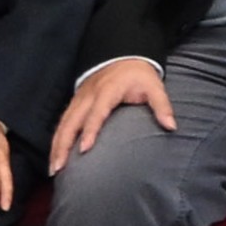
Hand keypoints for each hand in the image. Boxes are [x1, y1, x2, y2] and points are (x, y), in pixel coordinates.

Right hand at [49, 56, 172, 169]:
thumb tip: (171, 126)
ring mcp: (79, 99)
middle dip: (63, 145)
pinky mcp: (75, 103)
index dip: (90, 131)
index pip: (97, 113)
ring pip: (63, 124)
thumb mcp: (154, 87)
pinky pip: (62, 123)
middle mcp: (88, 96)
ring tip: (54, 168)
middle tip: (59, 168)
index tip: (84, 149)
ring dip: (56, 146)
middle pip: (72, 122)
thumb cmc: (139, 76)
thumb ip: (162, 106)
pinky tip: (55, 156)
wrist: (122, 56)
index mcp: (107, 91)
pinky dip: (57, 140)